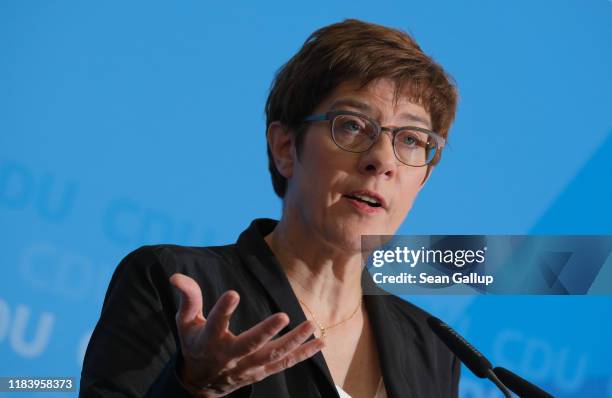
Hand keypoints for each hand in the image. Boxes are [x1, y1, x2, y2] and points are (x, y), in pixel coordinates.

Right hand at [169, 273, 323, 397]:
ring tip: (311, 325)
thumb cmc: (195, 344)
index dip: (222, 310)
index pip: (215, 324)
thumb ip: (188, 298)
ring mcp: (247, 367)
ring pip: (272, 356)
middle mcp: (229, 356)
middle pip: (249, 345)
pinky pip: (285, 364)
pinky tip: (320, 342)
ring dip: (293, 342)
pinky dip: (303, 354)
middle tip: (282, 316)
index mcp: (209, 341)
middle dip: (265, 332)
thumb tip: (176, 276)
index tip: (232, 294)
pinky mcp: (261, 372)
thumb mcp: (185, 322)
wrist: (200, 384)